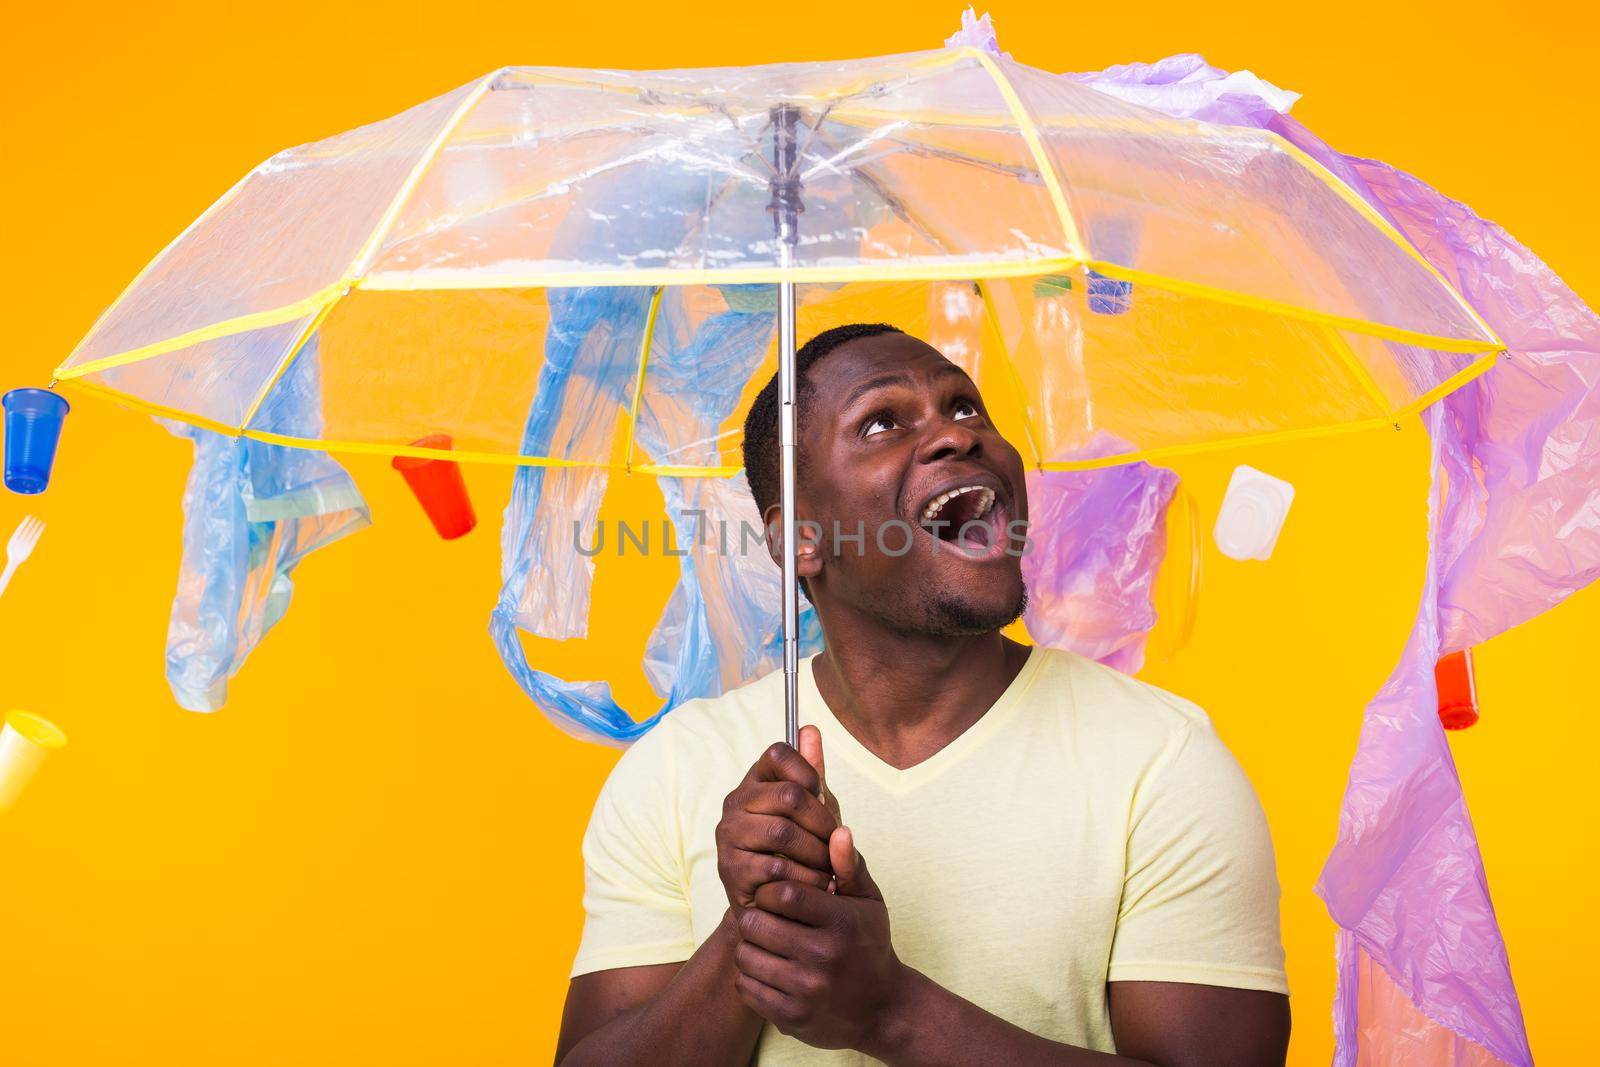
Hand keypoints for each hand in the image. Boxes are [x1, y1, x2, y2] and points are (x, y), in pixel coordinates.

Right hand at [715, 726, 839, 909]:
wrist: (779, 906)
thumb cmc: (800, 852)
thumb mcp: (813, 812)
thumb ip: (812, 773)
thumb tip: (810, 730)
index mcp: (755, 781)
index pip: (778, 754)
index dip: (808, 773)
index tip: (822, 797)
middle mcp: (735, 803)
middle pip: (789, 795)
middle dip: (822, 822)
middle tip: (835, 843)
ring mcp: (728, 836)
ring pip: (783, 833)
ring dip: (817, 854)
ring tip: (830, 868)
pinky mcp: (730, 871)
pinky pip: (777, 868)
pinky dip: (806, 878)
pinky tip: (816, 885)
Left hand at [732, 826, 906, 1051]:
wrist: (883, 1009)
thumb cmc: (871, 945)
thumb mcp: (869, 903)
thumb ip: (850, 866)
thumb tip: (838, 830)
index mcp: (841, 923)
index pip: (781, 893)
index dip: (769, 890)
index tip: (776, 895)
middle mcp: (823, 958)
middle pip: (756, 925)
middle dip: (756, 917)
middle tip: (766, 919)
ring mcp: (806, 992)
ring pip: (746, 957)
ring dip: (750, 947)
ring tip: (767, 944)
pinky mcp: (791, 1018)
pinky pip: (746, 988)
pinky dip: (750, 977)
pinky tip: (769, 970)